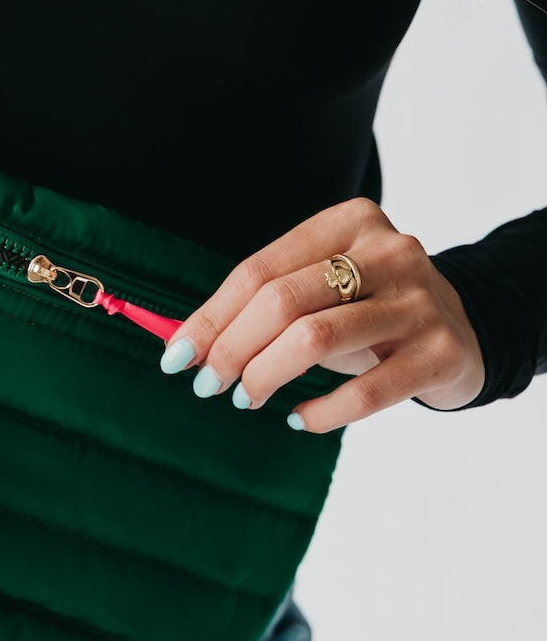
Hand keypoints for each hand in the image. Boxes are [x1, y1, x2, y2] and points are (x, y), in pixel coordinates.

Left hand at [159, 198, 485, 431]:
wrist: (465, 330)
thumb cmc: (369, 309)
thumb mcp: (319, 291)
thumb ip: (259, 306)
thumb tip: (183, 344)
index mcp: (348, 223)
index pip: (258, 270)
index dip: (210, 317)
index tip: (176, 356)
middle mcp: (388, 252)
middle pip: (282, 302)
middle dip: (231, 348)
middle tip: (209, 384)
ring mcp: (419, 300)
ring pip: (315, 339)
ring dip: (264, 376)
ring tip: (246, 397)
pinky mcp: (440, 352)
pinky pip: (364, 392)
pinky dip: (320, 412)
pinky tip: (299, 417)